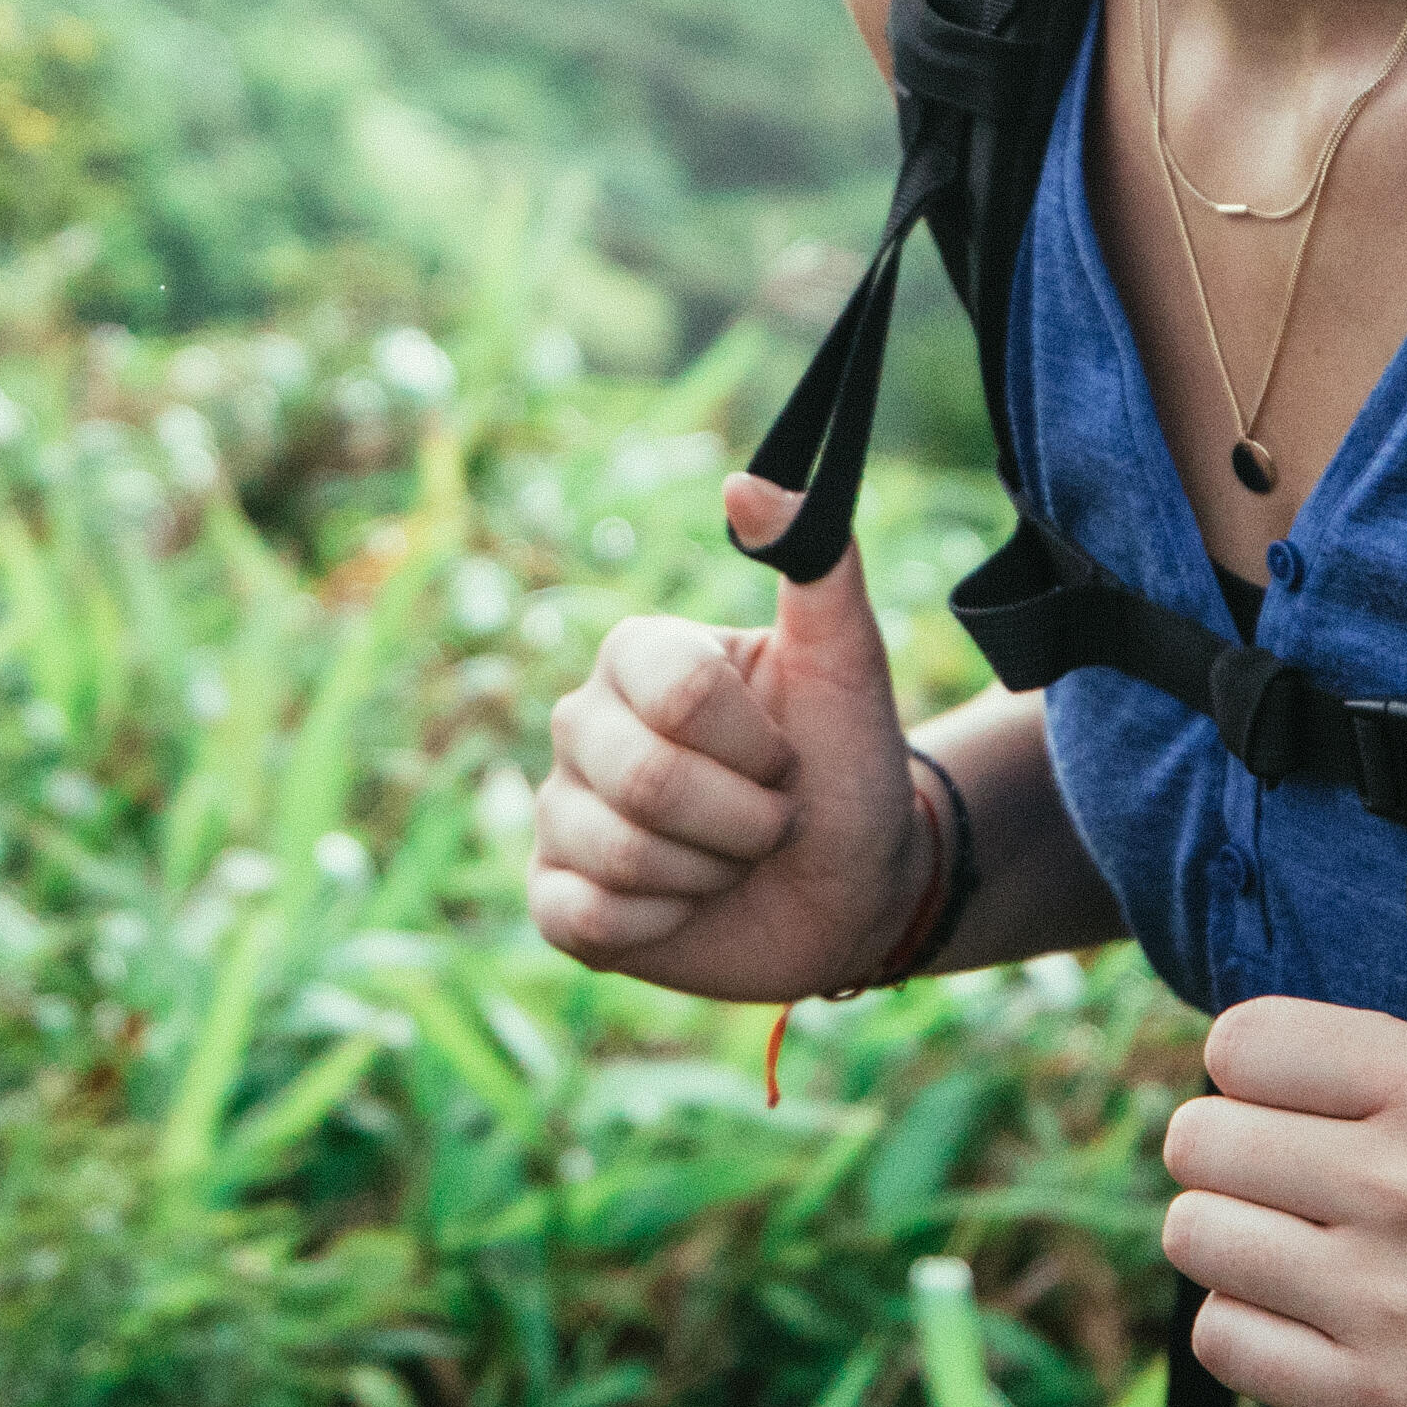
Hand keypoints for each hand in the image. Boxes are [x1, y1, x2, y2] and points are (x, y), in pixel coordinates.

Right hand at [523, 470, 931, 1004]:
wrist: (852, 895)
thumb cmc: (847, 771)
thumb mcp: (849, 668)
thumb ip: (816, 562)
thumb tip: (748, 482)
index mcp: (641, 656)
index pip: (680, 695)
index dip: (755, 746)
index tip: (786, 755)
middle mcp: (584, 722)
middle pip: (645, 780)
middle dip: (743, 820)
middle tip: (769, 821)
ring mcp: (561, 809)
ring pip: (621, 855)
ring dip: (710, 875)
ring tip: (730, 862)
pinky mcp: (554, 894)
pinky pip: (586, 916)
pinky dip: (660, 924)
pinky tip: (684, 907)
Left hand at [1162, 841, 1406, 1406]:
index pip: (1236, 1044)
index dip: (1256, 1073)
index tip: (1309, 1103)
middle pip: (1195, 1140)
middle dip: (1232, 1157)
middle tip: (1299, 1180)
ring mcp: (1390, 1298)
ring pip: (1194, 1237)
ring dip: (1230, 1242)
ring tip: (1301, 1245)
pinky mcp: (1373, 1395)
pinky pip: (1220, 1336)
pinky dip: (1247, 1327)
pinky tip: (1312, 1314)